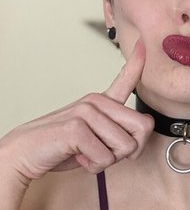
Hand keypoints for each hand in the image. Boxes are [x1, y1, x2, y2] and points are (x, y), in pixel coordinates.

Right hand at [0, 40, 153, 180]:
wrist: (25, 151)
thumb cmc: (63, 146)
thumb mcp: (94, 137)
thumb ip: (116, 133)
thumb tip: (141, 134)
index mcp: (101, 102)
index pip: (125, 79)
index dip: (137, 63)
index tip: (142, 43)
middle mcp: (96, 102)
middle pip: (143, 128)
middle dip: (130, 150)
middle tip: (105, 151)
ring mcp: (86, 111)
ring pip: (126, 147)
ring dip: (108, 160)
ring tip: (87, 152)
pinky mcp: (77, 127)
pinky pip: (106, 158)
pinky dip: (94, 166)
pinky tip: (78, 156)